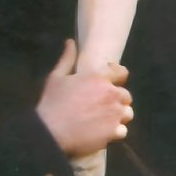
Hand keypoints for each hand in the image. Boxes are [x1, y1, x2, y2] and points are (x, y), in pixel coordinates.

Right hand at [36, 39, 133, 157]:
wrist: (48, 133)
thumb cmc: (51, 103)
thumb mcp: (56, 78)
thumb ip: (67, 59)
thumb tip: (70, 42)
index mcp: (99, 77)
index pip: (122, 73)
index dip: (118, 77)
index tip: (111, 83)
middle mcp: (111, 93)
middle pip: (125, 96)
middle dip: (116, 100)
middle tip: (102, 106)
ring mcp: (114, 113)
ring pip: (127, 113)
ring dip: (118, 116)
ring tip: (104, 120)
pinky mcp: (113, 131)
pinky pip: (122, 131)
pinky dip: (114, 132)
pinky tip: (102, 133)